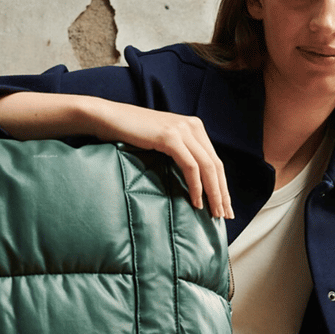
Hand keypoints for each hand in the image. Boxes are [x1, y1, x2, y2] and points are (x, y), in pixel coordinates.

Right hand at [88, 98, 232, 218]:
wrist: (109, 118)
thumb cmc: (130, 134)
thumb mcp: (161, 142)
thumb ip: (179, 153)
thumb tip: (191, 180)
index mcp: (194, 127)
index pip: (215, 161)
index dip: (222, 185)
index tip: (225, 206)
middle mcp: (193, 126)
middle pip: (216, 165)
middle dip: (222, 193)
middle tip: (225, 215)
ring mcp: (182, 130)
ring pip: (207, 167)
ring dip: (213, 193)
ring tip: (214, 212)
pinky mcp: (170, 137)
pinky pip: (191, 166)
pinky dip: (196, 186)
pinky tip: (197, 201)